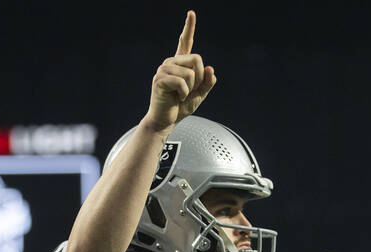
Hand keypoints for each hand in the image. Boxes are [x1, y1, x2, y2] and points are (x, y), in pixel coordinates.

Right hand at [144, 10, 216, 132]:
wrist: (166, 120)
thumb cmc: (181, 107)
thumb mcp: (200, 95)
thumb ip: (207, 82)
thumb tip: (210, 68)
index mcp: (180, 64)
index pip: (185, 42)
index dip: (189, 28)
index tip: (191, 13)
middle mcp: (171, 63)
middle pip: (196, 59)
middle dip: (199, 78)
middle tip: (189, 91)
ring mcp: (164, 70)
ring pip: (190, 73)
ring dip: (190, 88)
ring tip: (180, 95)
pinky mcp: (160, 79)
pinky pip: (182, 83)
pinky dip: (183, 93)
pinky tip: (176, 98)